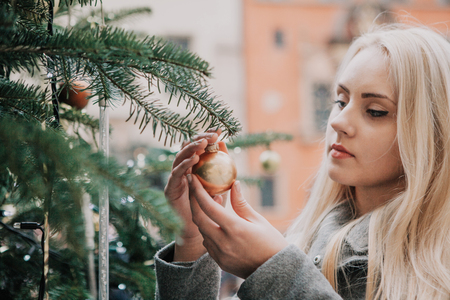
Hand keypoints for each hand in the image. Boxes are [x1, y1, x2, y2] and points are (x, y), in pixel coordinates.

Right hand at [164, 128, 221, 260]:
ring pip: (180, 159)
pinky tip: (194, 160)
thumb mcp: (220, 188)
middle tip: (211, 134)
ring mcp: (174, 179)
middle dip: (198, 140)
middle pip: (187, 150)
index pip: (198, 148)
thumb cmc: (211, 211)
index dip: (206, 137)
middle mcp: (181, 171)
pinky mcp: (169, 189)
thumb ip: (222, 174)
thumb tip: (228, 155)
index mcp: (193, 169)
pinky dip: (184, 165)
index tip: (218, 130)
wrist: (195, 232)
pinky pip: (176, 174)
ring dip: (191, 149)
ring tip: (203, 144)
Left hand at [187, 175, 288, 278]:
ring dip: (202, 216)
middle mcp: (224, 243)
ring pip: (202, 231)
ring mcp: (220, 254)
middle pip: (198, 218)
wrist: (275, 272)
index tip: (192, 178)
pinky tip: (215, 222)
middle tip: (192, 187)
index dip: (198, 191)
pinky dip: (207, 230)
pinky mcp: (219, 262)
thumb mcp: (259, 220)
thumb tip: (234, 184)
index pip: (209, 207)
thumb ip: (241, 203)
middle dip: (193, 201)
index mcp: (235, 229)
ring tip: (208, 203)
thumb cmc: (271, 243)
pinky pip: (207, 243)